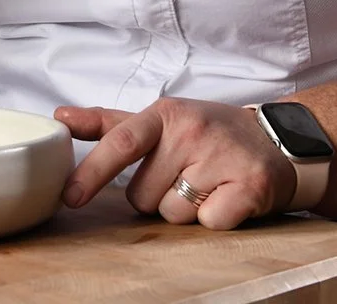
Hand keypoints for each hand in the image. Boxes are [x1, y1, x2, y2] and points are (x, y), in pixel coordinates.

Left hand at [55, 98, 296, 229]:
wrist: (277, 139)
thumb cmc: (210, 132)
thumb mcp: (162, 119)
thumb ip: (108, 124)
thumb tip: (59, 118)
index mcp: (166, 114)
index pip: (122, 142)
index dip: (92, 171)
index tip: (70, 196)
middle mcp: (193, 131)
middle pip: (144, 195)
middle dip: (157, 196)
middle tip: (185, 175)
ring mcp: (222, 157)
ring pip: (173, 214)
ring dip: (185, 210)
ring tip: (207, 184)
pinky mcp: (250, 185)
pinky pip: (208, 223)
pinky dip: (216, 218)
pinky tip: (228, 197)